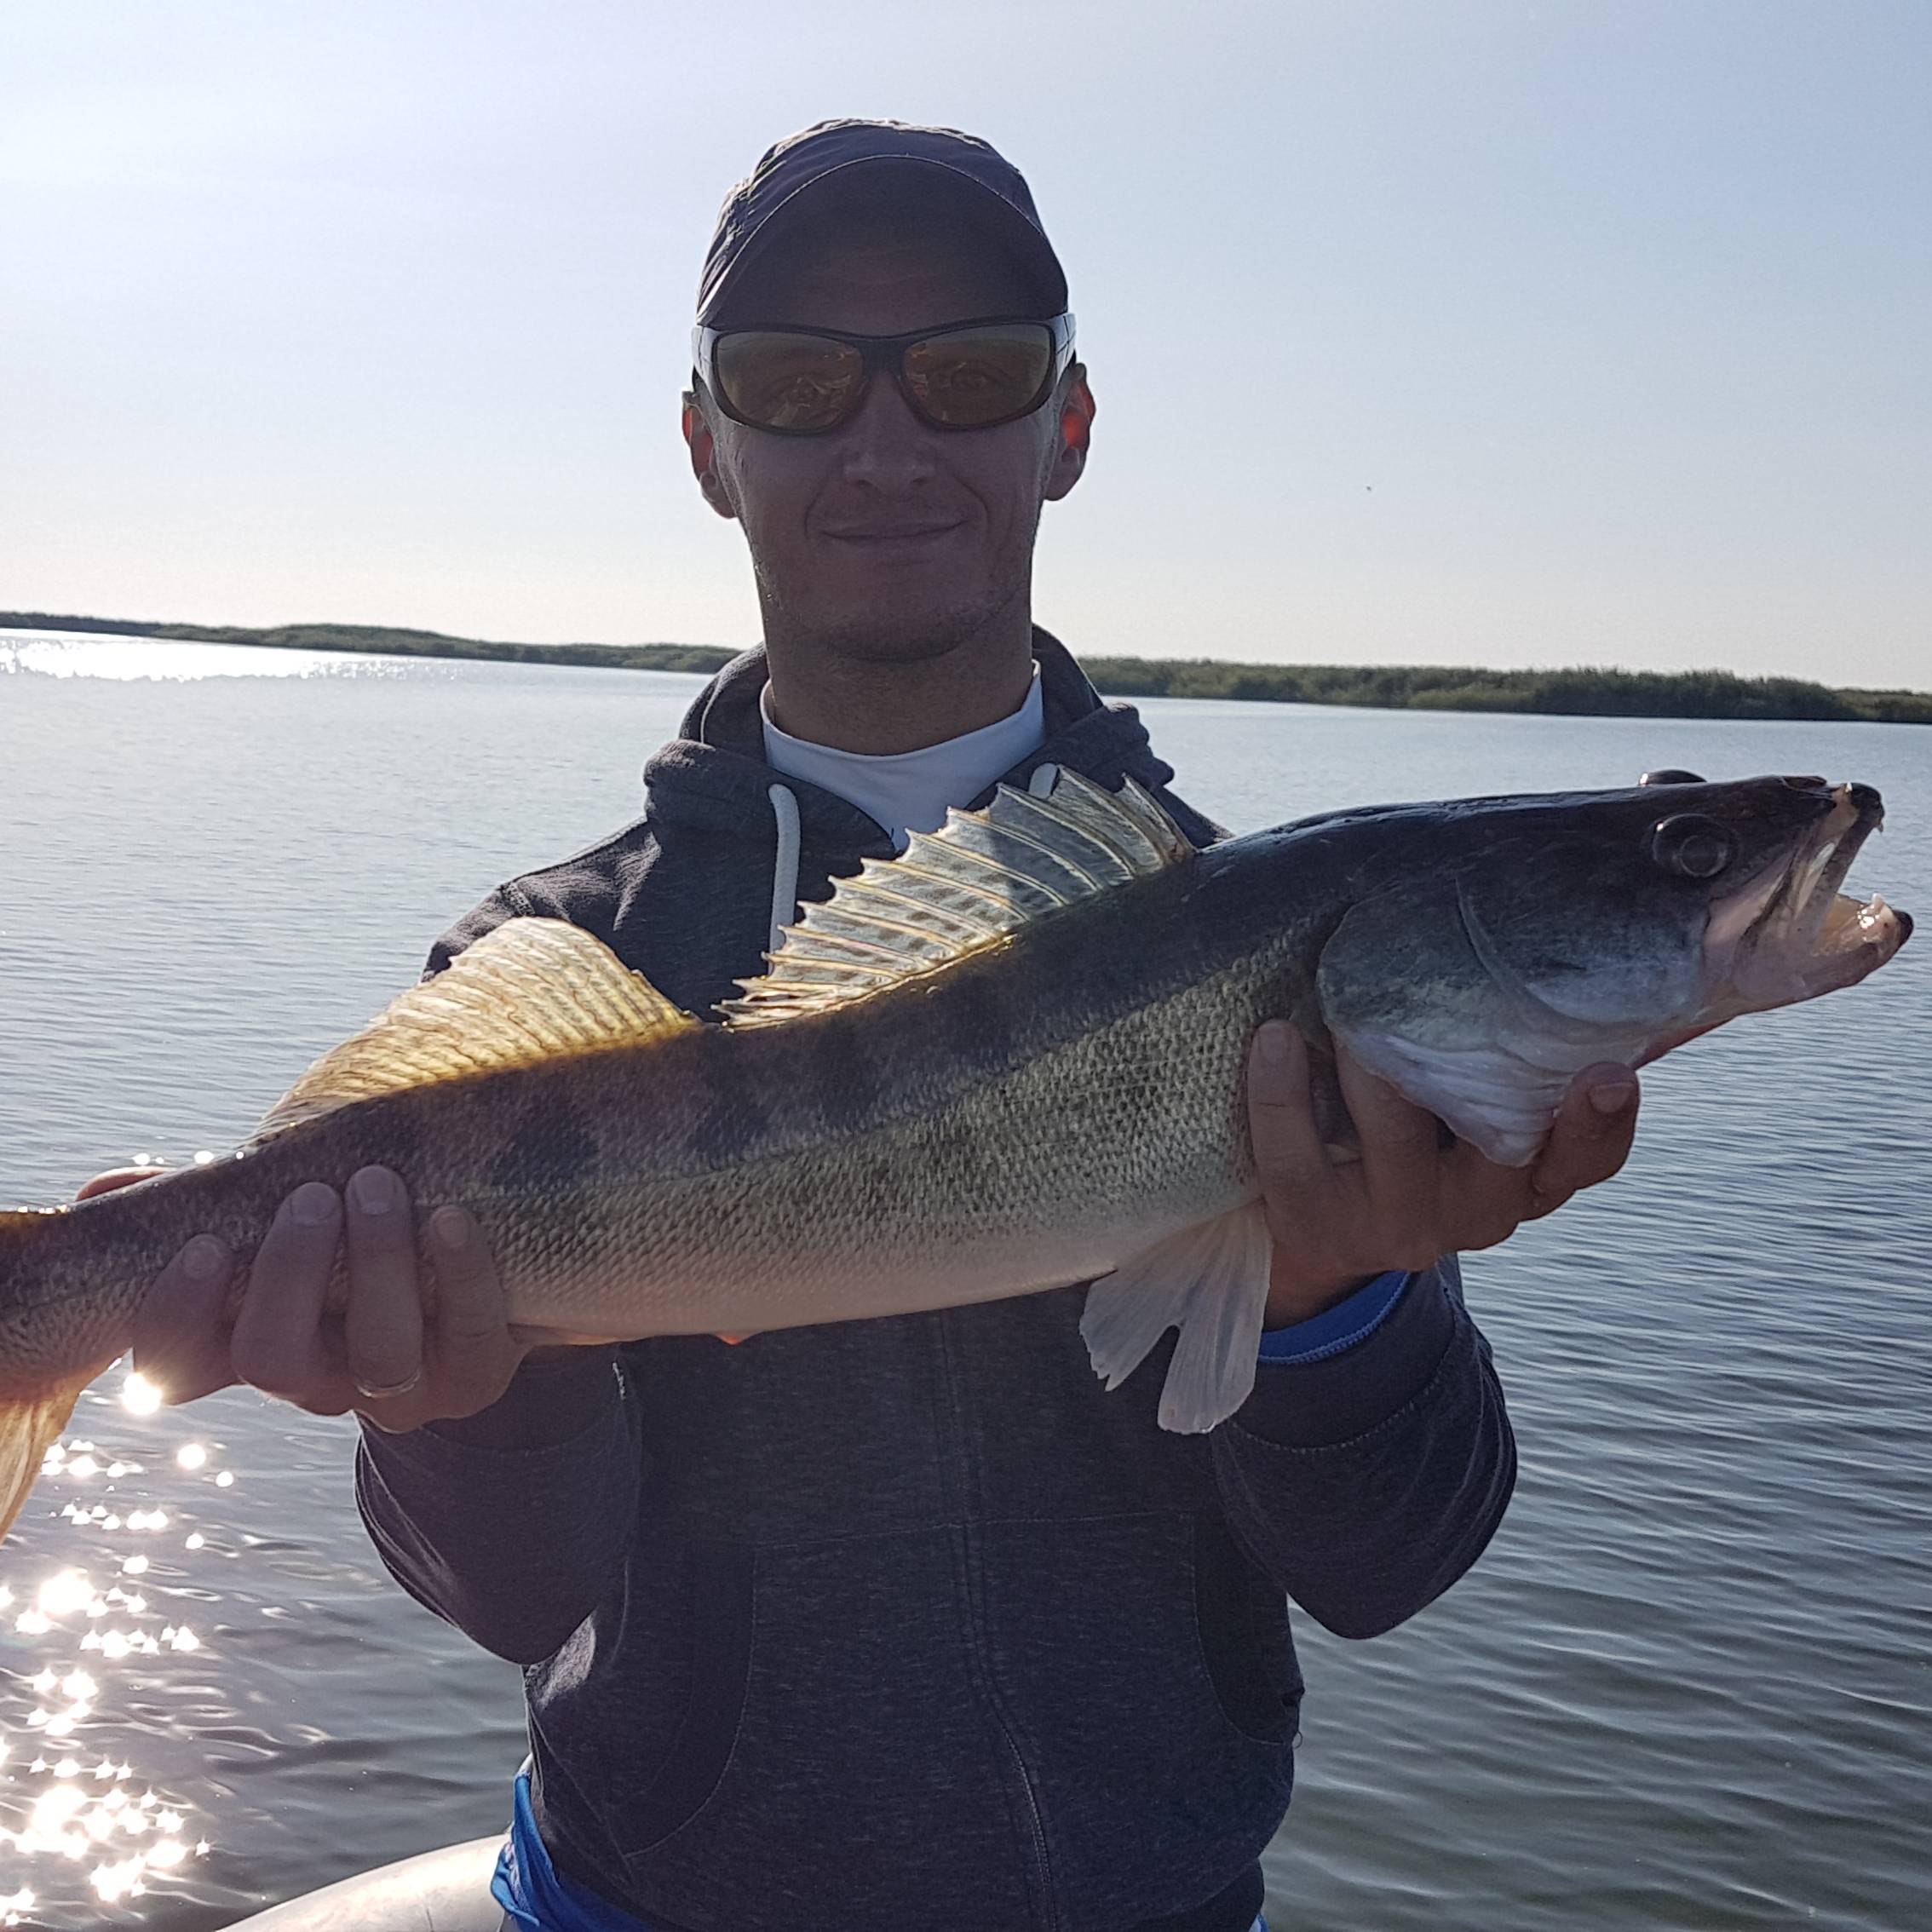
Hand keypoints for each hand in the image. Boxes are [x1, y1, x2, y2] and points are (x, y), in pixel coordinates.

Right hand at [78, 1165, 531, 1430]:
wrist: (475, 1260)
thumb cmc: (352, 1233)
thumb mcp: (278, 1214)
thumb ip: (204, 1201)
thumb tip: (102, 1191)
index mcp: (247, 1344)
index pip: (174, 1366)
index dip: (175, 1316)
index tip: (202, 1243)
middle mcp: (314, 1383)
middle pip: (274, 1360)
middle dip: (289, 1274)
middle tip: (310, 1196)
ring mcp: (395, 1392)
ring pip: (378, 1355)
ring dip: (377, 1264)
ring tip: (378, 1185)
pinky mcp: (473, 1380)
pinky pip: (469, 1338)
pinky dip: (462, 1276)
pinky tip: (451, 1220)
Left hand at [1246, 1023, 1639, 1326]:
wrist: (1324, 1240)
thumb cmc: (1417, 1142)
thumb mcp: (1480, 1120)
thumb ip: (1532, 1063)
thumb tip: (1612, 978)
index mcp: (1529, 1180)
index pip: (1587, 1161)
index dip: (1602, 1122)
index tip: (1611, 1073)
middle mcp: (1475, 1212)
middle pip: (1499, 1152)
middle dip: (1484, 1075)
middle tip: (1473, 1005)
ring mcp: (1397, 1222)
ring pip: (1395, 1137)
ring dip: (1373, 1062)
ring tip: (1347, 999)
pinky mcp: (1318, 1223)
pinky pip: (1298, 1157)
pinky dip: (1281, 1092)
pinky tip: (1276, 1037)